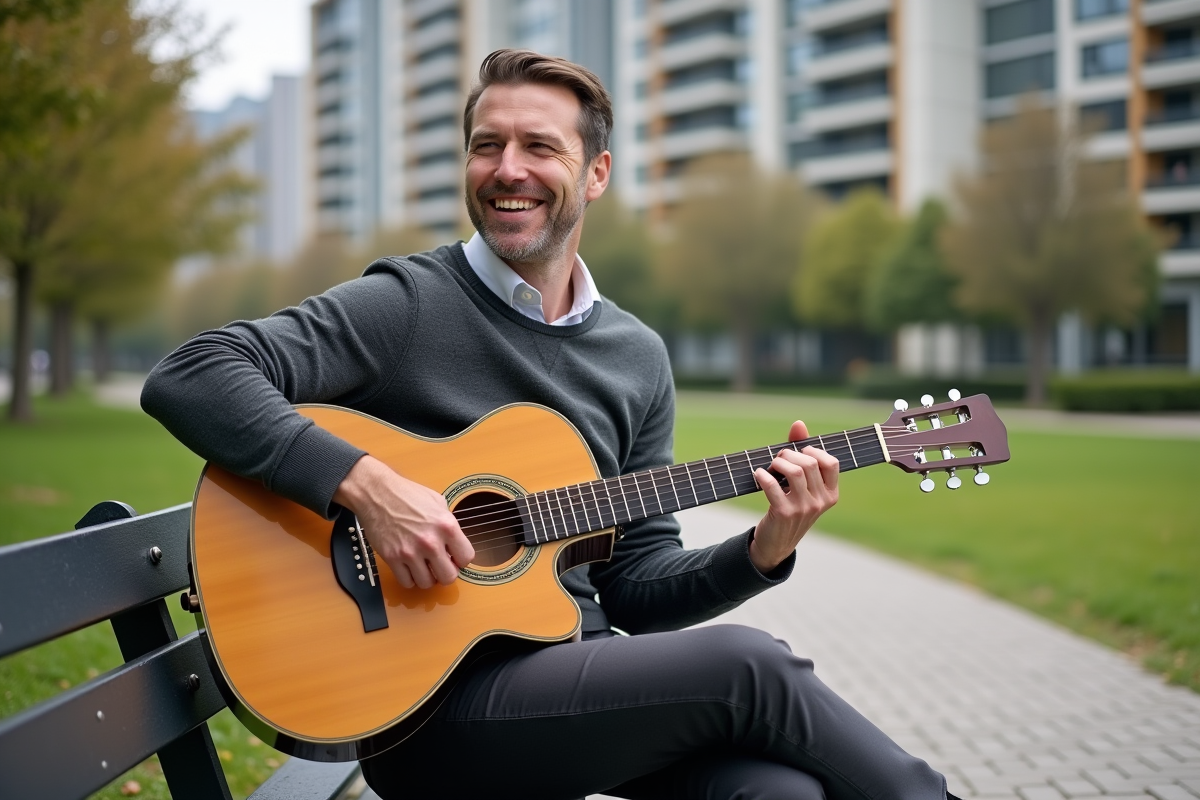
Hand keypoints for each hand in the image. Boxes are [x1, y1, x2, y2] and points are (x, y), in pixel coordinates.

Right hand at [332, 456, 474, 588]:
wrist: (377, 493)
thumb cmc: (407, 494)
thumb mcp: (438, 502)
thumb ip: (449, 525)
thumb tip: (456, 544)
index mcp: (446, 525)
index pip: (466, 558)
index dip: (461, 559)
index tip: (455, 558)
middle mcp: (430, 541)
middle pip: (449, 577)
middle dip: (446, 573)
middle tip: (440, 566)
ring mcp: (410, 551)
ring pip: (427, 583)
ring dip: (427, 577)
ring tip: (424, 566)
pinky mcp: (392, 557)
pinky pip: (406, 582)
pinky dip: (409, 578)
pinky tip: (409, 567)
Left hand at [749, 420, 838, 573]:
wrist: (776, 543)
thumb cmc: (790, 507)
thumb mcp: (801, 485)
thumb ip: (801, 454)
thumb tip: (799, 424)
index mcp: (831, 494)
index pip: (832, 463)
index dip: (813, 451)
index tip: (799, 453)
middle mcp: (821, 502)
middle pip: (809, 463)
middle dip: (789, 454)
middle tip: (777, 460)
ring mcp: (804, 509)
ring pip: (795, 472)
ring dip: (778, 463)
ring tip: (770, 466)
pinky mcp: (784, 513)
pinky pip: (773, 486)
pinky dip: (763, 476)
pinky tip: (758, 474)